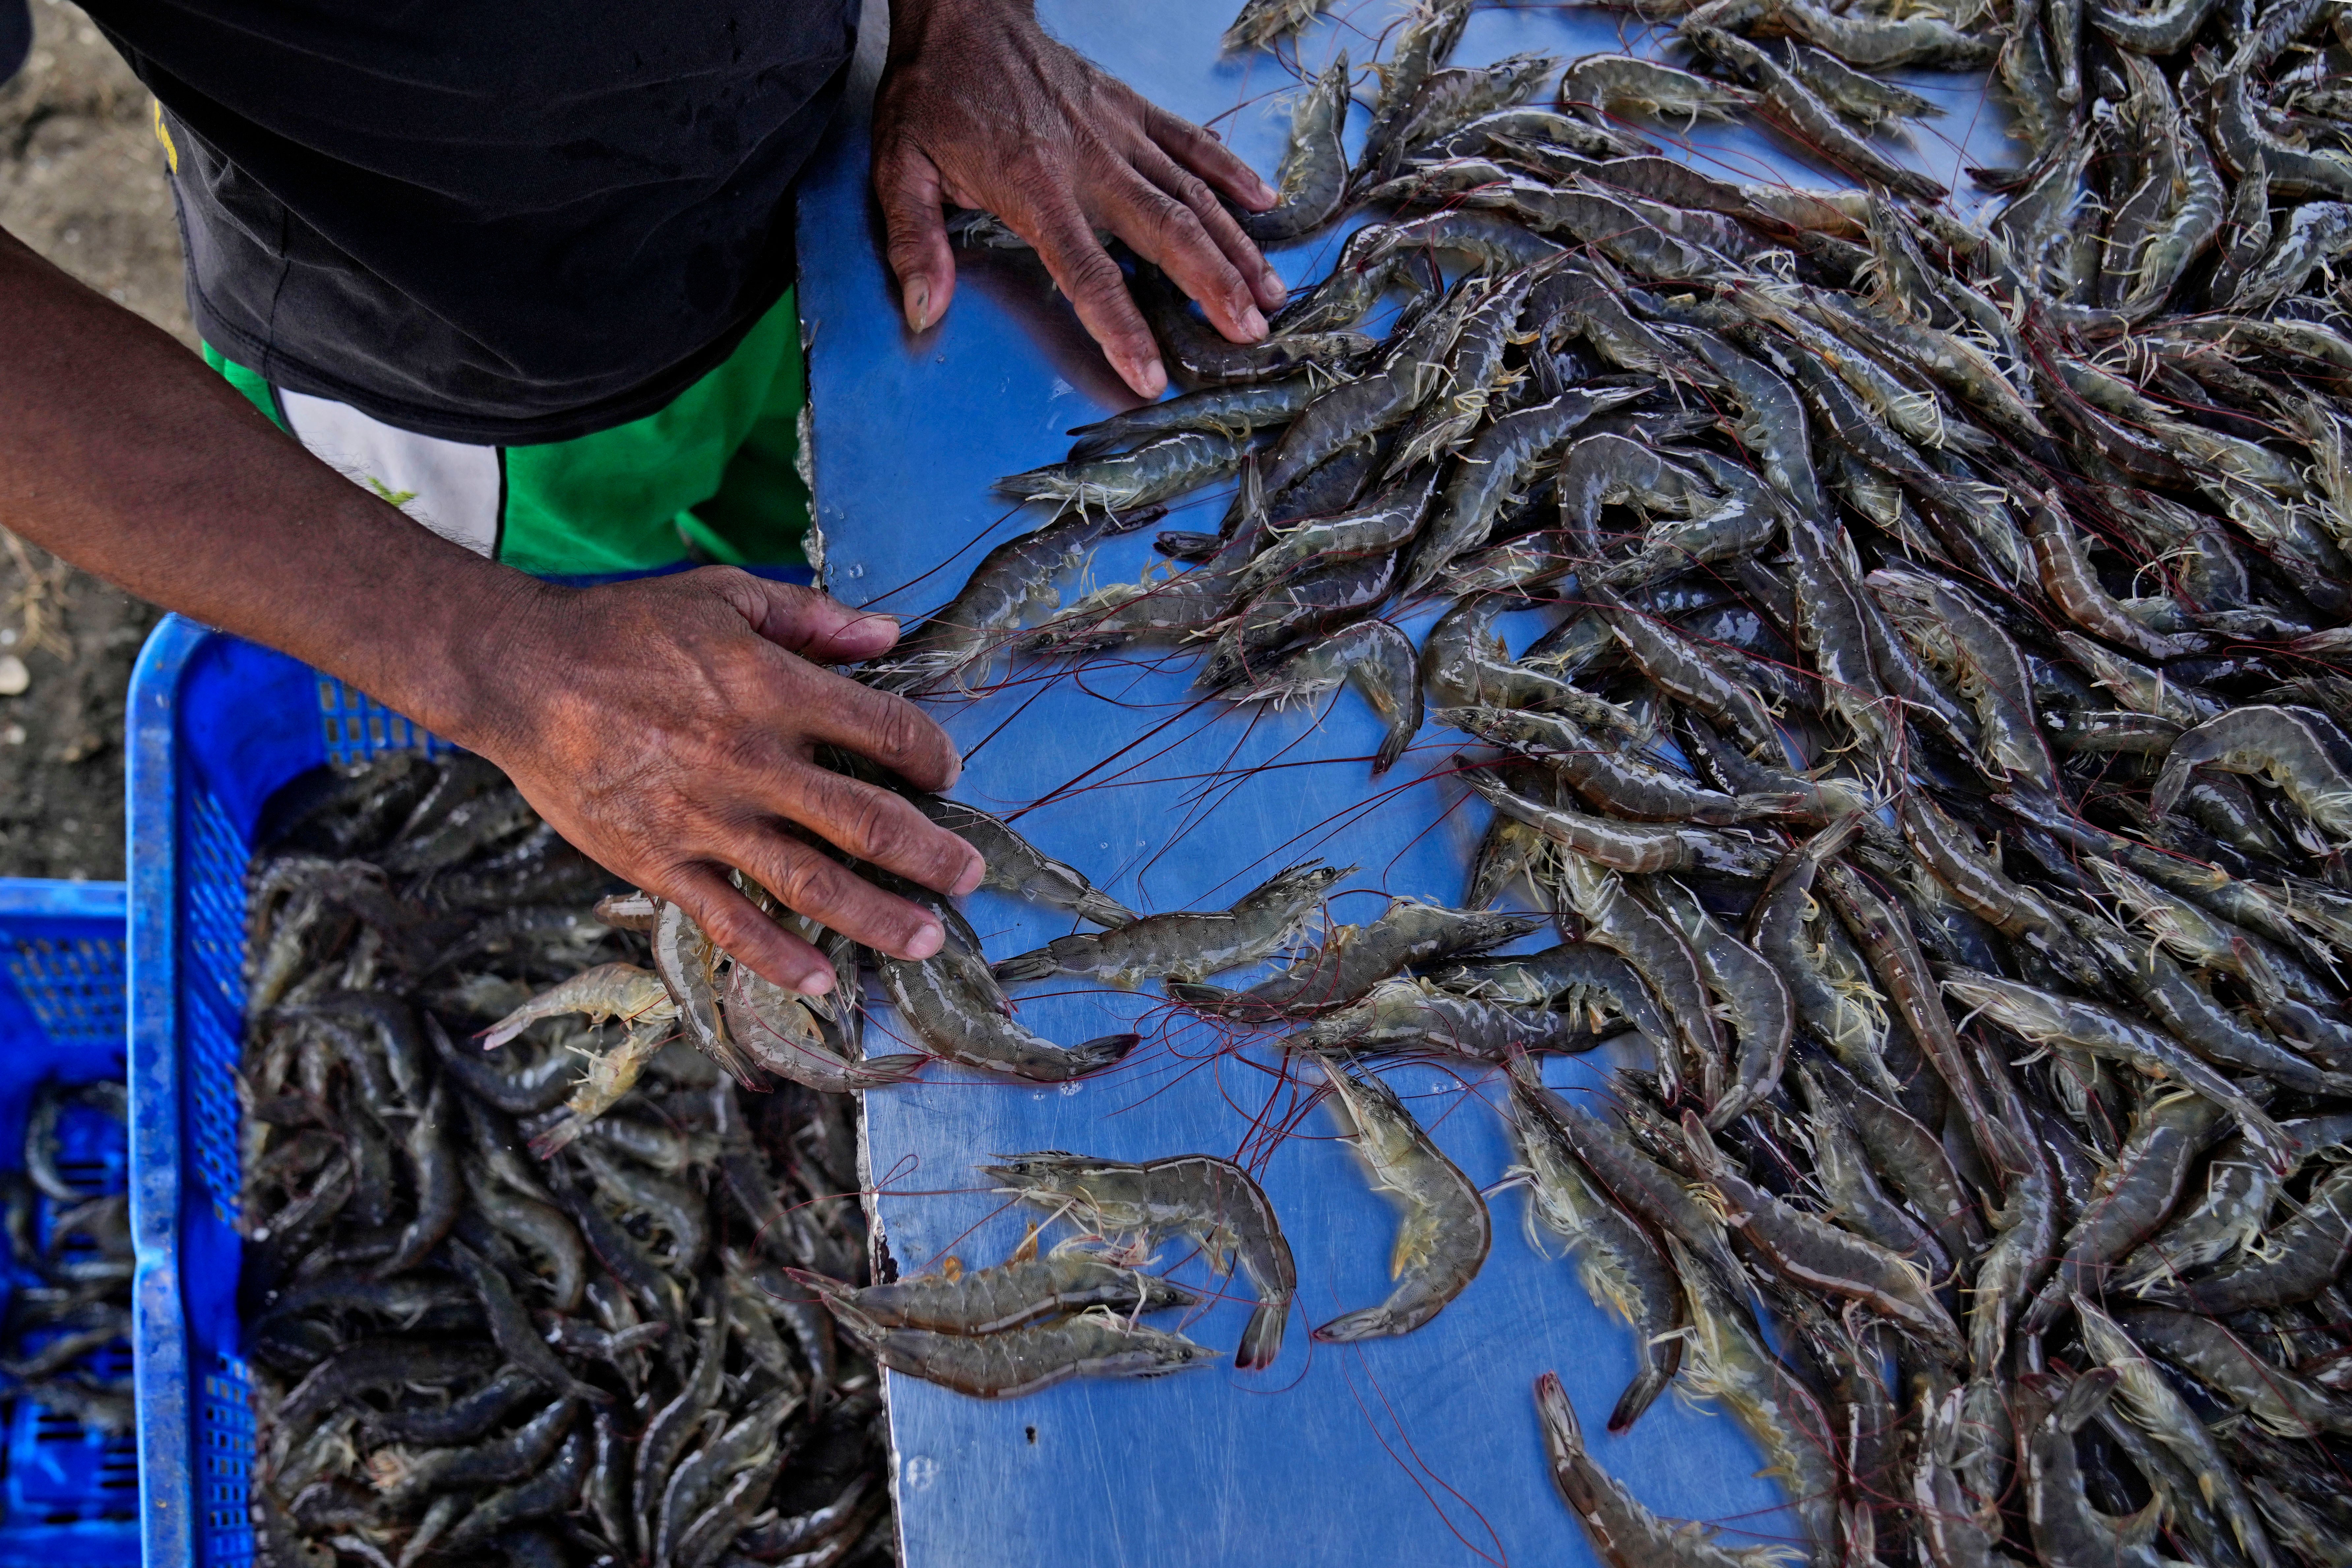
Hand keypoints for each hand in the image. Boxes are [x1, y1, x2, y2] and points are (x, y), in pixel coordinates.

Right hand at [448, 569, 985, 994]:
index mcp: (772, 690)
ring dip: (878, 916)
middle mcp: (749, 762)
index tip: (946, 773)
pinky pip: (729, 921)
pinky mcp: (658, 861)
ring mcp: (703, 819)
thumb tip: (888, 634)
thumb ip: (811, 617)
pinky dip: (778, 956)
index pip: (883, 731)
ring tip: (928, 939)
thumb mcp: (724, 595)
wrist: (518, 671)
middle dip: (930, 854)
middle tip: (971, 876)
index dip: (930, 755)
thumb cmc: (625, 627)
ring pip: (811, 882)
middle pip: (865, 821)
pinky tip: (822, 979)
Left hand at [872, 0, 1288, 396]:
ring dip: (1235, 245)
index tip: (1150, 375)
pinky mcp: (1130, 106)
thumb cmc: (933, 97)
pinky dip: (1231, 171)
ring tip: (1270, 293)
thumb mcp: (900, 167)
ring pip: (1192, 192)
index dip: (1121, 327)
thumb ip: (913, 240)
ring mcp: (1117, 130)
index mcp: (1033, 186)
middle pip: (1165, 231)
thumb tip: (923, 308)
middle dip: (1214, 286)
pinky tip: (1266, 205)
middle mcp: (1088, 160)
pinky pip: (1191, 140)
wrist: (961, 16)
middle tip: (1249, 333)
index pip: (1088, 271)